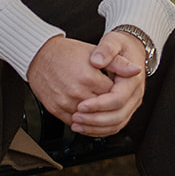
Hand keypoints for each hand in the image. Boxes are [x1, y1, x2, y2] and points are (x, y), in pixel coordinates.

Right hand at [26, 32, 145, 137]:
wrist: (38, 55)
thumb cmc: (65, 53)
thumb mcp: (93, 52)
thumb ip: (117, 63)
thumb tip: (136, 71)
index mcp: (89, 78)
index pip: (114, 95)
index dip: (118, 93)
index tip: (117, 89)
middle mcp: (77, 92)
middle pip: (103, 109)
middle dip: (109, 106)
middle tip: (110, 101)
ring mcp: (66, 103)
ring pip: (89, 119)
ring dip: (97, 117)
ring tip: (100, 108)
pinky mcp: (56, 109)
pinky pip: (75, 123)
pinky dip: (83, 122)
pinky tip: (87, 114)